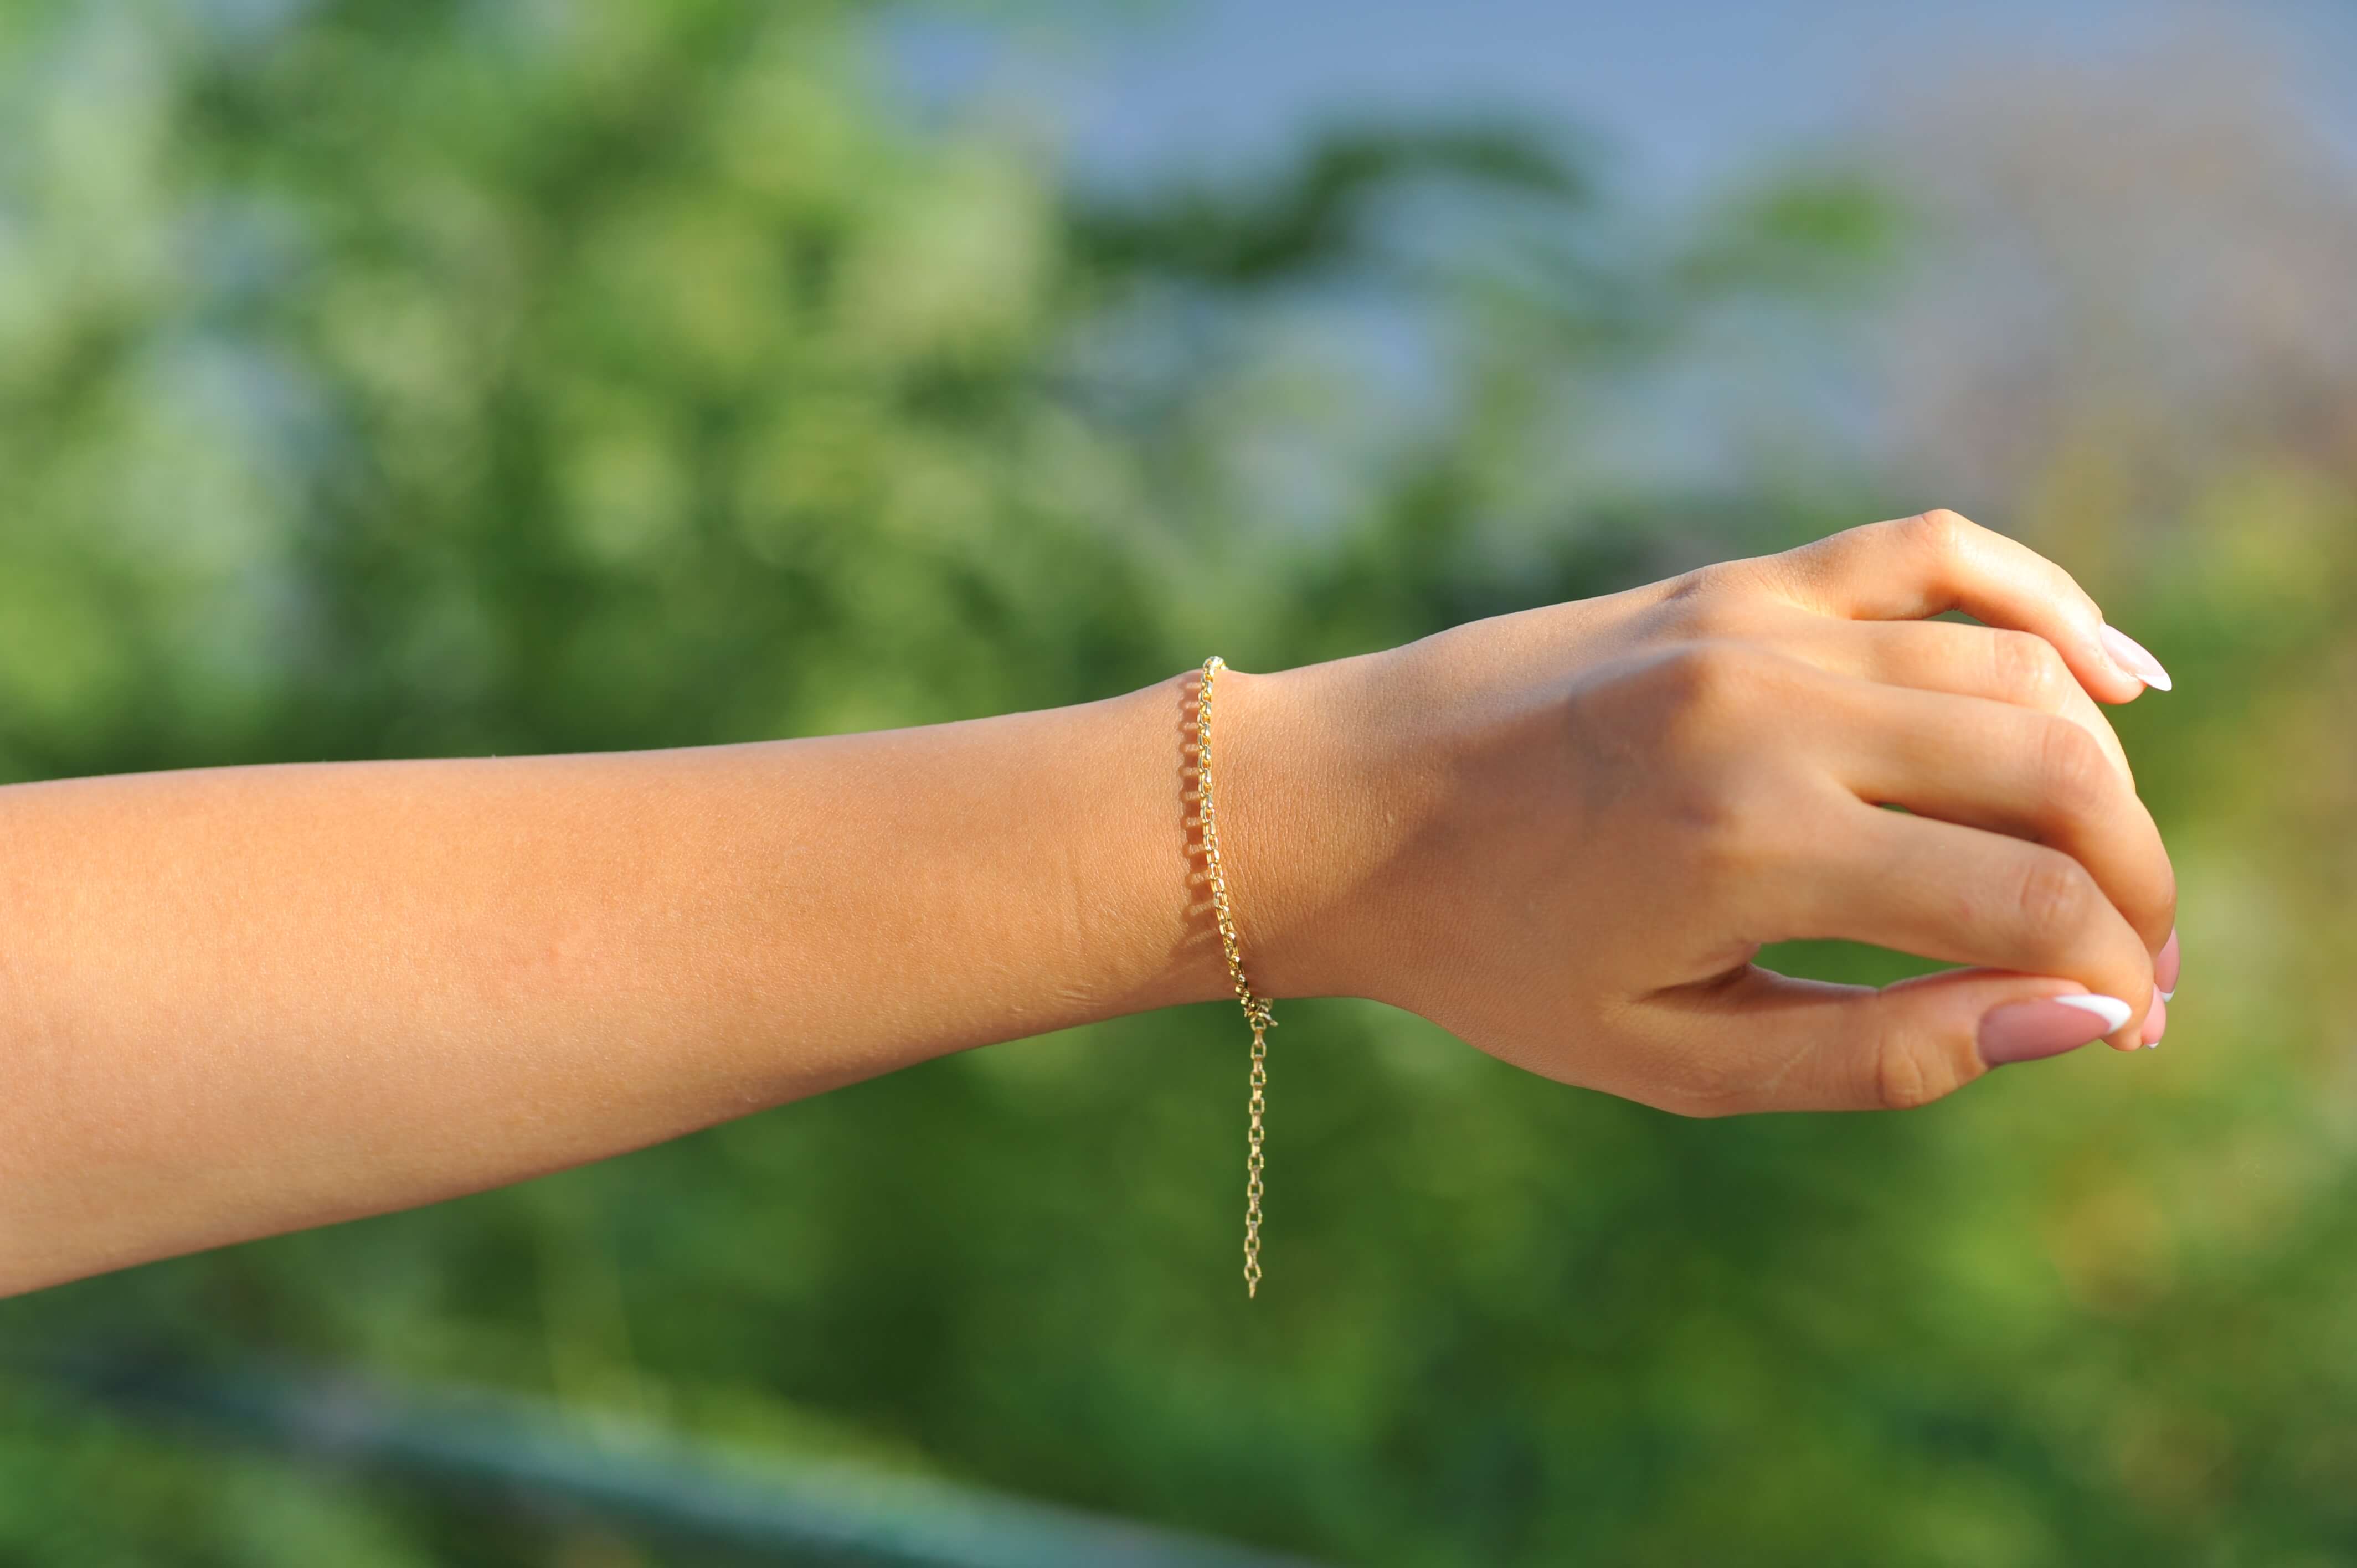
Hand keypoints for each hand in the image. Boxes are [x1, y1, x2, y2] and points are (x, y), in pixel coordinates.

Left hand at [1222, 511, 2179, 1114]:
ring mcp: (1754, 626)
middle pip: (2055, 775)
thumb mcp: (1672, 1058)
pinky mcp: (1733, 583)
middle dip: (2134, 881)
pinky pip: (1932, 555)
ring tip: (2104, 865)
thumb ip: (1883, 1053)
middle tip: (2136, 961)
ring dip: (2099, 774)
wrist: (1343, 809)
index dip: (2112, 974)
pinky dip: (2042, 607)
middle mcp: (1771, 713)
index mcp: (1754, 848)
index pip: (2026, 902)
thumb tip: (2076, 1021)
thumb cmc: (1494, 956)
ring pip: (2013, 674)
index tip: (2124, 1025)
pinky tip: (2108, 680)